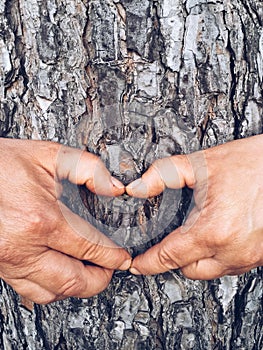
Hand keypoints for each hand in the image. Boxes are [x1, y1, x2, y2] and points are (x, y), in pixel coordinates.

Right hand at [0, 138, 130, 303]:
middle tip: (110, 270)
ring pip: (49, 293)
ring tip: (88, 273)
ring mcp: (8, 260)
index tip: (122, 258)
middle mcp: (23, 247)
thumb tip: (113, 186)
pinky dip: (50, 288)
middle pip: (72, 282)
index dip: (112, 257)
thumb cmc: (1, 165)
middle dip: (99, 280)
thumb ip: (87, 168)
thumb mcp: (49, 154)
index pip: (89, 248)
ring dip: (75, 288)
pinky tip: (59, 274)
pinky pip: (28, 290)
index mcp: (41, 219)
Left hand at [127, 135, 262, 278]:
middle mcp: (233, 250)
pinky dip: (216, 256)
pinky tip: (214, 236)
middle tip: (163, 242)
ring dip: (195, 258)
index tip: (136, 265)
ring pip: (209, 271)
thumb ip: (164, 174)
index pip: (170, 256)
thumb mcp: (204, 163)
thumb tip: (138, 187)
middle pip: (188, 270)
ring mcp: (249, 257)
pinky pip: (230, 266)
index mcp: (214, 230)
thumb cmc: (255, 164)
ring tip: (192, 234)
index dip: (148, 263)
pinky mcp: (260, 256)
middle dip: (172, 258)